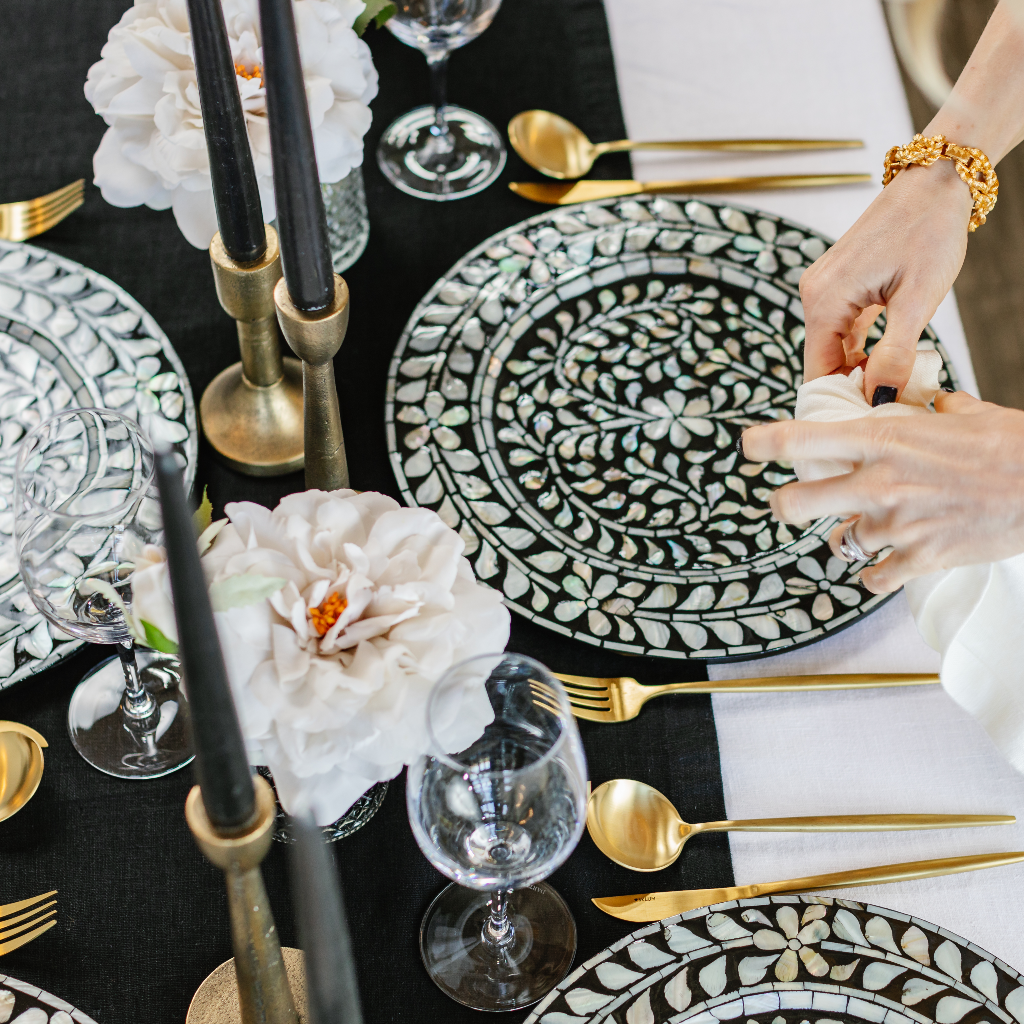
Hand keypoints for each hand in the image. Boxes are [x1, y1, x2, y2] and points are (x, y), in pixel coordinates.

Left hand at [741, 392, 1023, 592]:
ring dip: (842, 539)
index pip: (799, 439)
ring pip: (835, 543)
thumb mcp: (967, 413)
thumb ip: (933, 410)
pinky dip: (874, 574)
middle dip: (783, 506)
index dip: (763, 443)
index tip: (748, 446)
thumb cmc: (1015, 445)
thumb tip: (930, 404)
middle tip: (788, 504)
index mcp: (883, 438)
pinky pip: (872, 578)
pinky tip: (883, 565)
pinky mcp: (919, 558)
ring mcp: (896, 524)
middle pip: (792, 504)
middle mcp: (878, 482)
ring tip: (857, 531)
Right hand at [799, 161, 972, 401]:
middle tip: (887, 408)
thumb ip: (894, 353)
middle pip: (822, 361)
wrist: (935, 182)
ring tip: (891, 386)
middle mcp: (814, 294)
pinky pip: (840, 328)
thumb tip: (878, 397)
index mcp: (825, 301)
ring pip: (832, 346)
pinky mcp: (836, 282)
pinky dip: (859, 347)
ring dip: (857, 367)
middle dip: (850, 387)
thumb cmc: (929, 232)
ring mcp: (822, 286)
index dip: (839, 402)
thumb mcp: (918, 301)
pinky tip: (885, 357)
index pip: (817, 372)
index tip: (866, 424)